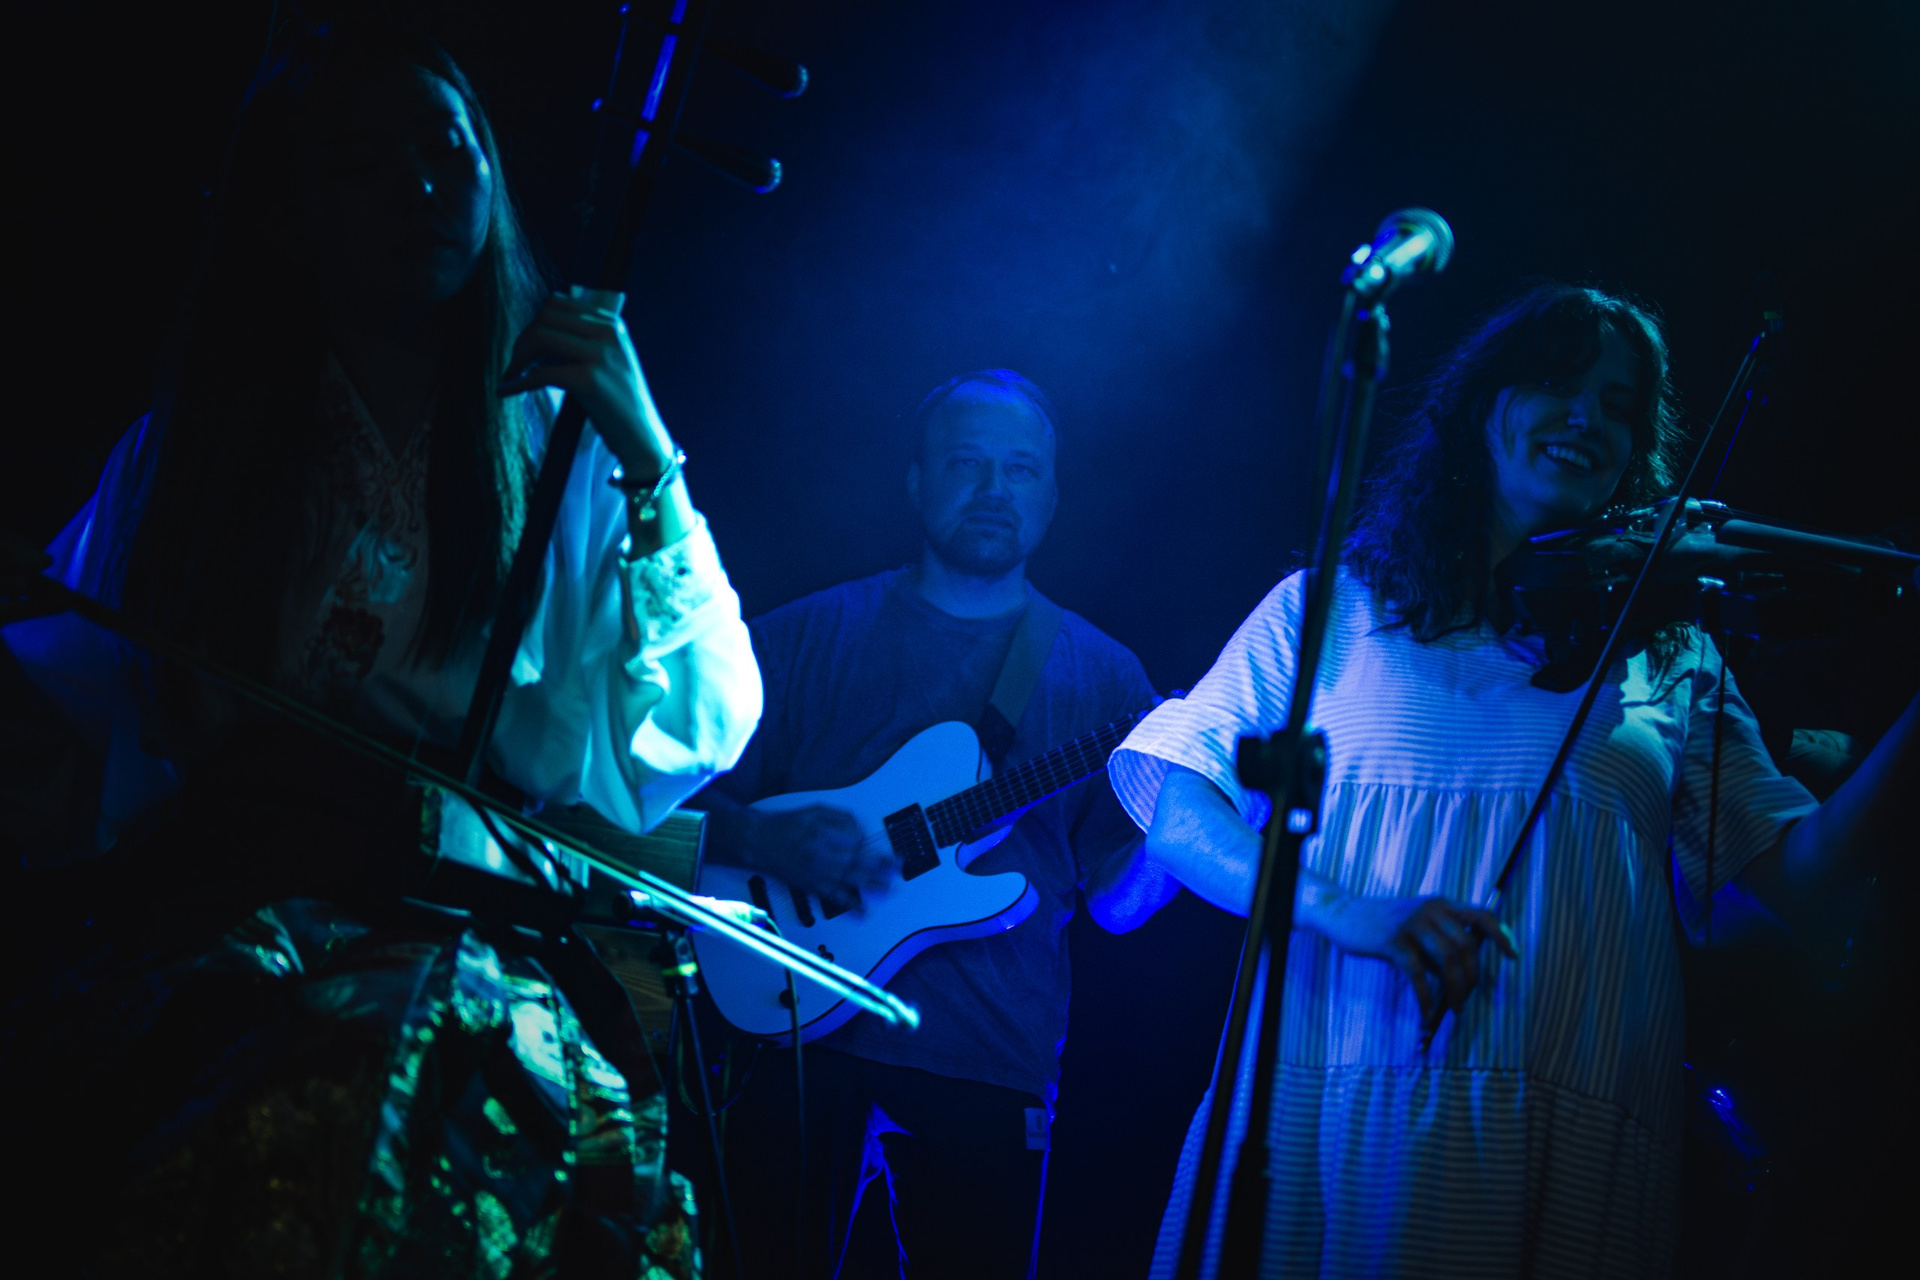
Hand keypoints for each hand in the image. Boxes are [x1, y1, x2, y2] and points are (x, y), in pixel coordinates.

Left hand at [501, 288, 672, 474]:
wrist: (642, 437)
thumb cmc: (619, 404)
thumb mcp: (609, 361)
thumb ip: (581, 342)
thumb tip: (534, 335)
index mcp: (612, 324)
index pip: (558, 303)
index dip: (533, 323)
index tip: (525, 348)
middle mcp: (608, 333)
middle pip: (546, 317)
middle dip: (522, 340)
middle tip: (514, 364)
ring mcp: (600, 355)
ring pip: (541, 337)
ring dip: (517, 358)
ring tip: (511, 376)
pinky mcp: (590, 380)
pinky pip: (540, 374)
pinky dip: (517, 383)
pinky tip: (506, 391)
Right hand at [744, 805, 894, 903]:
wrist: (758, 842)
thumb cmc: (786, 825)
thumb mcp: (815, 810)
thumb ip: (841, 818)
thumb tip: (859, 830)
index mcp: (824, 834)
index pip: (857, 840)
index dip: (866, 840)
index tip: (869, 840)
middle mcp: (822, 855)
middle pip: (860, 862)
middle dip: (882, 865)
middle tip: (899, 866)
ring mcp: (818, 873)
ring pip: (851, 880)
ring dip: (873, 885)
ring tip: (891, 888)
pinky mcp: (812, 886)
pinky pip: (833, 897)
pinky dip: (849, 905)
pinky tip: (863, 911)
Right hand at [1313, 892, 1516, 1038]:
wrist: (1344, 913)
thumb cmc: (1384, 923)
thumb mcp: (1417, 923)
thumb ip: (1440, 939)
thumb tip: (1463, 973)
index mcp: (1441, 904)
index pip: (1482, 915)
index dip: (1501, 936)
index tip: (1513, 957)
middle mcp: (1430, 910)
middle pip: (1466, 946)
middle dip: (1472, 978)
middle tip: (1466, 998)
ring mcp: (1411, 924)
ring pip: (1447, 961)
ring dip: (1455, 989)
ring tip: (1454, 1008)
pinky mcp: (1393, 941)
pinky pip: (1418, 974)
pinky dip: (1426, 997)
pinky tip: (1426, 1012)